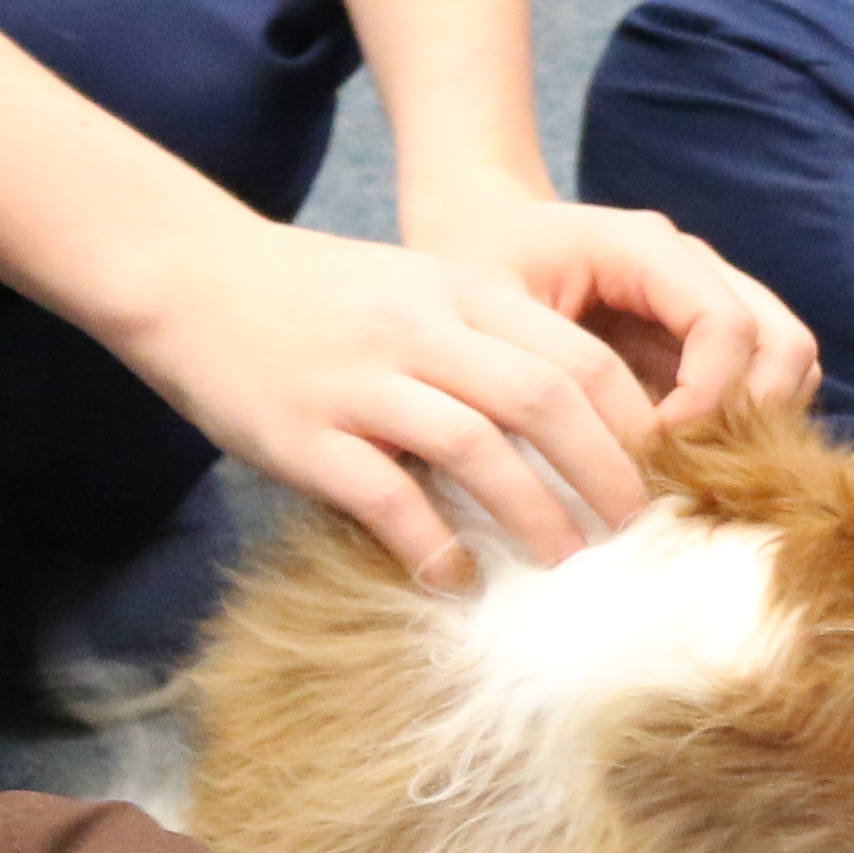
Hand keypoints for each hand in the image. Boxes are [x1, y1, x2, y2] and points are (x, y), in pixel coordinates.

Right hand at [105, 209, 673, 586]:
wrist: (191, 273)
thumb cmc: (317, 293)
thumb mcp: (417, 287)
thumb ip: (484, 340)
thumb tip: (567, 423)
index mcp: (462, 291)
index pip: (577, 354)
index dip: (632, 419)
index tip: (662, 472)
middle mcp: (423, 329)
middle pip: (546, 399)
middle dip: (606, 471)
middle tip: (639, 530)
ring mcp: (363, 380)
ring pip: (477, 446)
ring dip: (534, 512)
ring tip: (567, 562)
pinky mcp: (304, 433)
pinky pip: (385, 496)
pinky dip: (432, 543)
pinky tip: (456, 578)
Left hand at [401, 171, 820, 435]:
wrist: (475, 232)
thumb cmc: (476, 267)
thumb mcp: (491, 313)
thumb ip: (551, 369)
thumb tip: (602, 453)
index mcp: (648, 247)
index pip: (725, 326)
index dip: (705, 400)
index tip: (652, 453)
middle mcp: (696, 267)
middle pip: (783, 345)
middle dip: (747, 418)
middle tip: (681, 472)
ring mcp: (710, 297)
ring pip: (790, 364)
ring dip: (754, 424)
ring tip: (686, 468)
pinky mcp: (706, 335)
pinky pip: (764, 380)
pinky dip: (744, 423)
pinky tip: (682, 456)